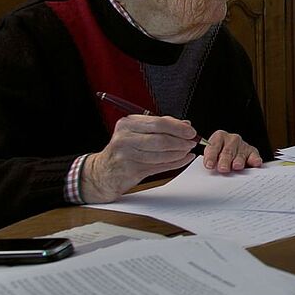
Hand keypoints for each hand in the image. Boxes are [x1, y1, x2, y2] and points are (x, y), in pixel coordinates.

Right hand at [81, 114, 199, 202]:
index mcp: (127, 124)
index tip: (190, 131)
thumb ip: (160, 126)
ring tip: (187, 151)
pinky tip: (183, 159)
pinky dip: (175, 163)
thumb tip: (185, 124)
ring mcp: (127, 156)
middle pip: (161, 139)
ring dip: (179, 153)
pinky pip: (160, 166)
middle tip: (192, 142)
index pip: (158, 122)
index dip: (178, 127)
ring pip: (162, 154)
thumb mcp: (136, 133)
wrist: (102, 172)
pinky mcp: (132, 171)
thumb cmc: (123, 150)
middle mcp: (125, 138)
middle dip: (181, 141)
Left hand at [201, 129, 262, 173]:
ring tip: (236, 166)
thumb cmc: (218, 157)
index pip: (213, 146)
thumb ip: (205, 157)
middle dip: (225, 160)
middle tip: (223, 168)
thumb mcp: (209, 155)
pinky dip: (255, 160)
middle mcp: (231, 139)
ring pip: (240, 155)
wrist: (230, 156)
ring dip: (238, 161)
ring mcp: (243, 145)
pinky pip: (254, 156)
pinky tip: (255, 163)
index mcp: (218, 137)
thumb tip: (196, 151)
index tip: (209, 165)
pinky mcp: (253, 152)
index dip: (211, 156)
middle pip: (227, 151)